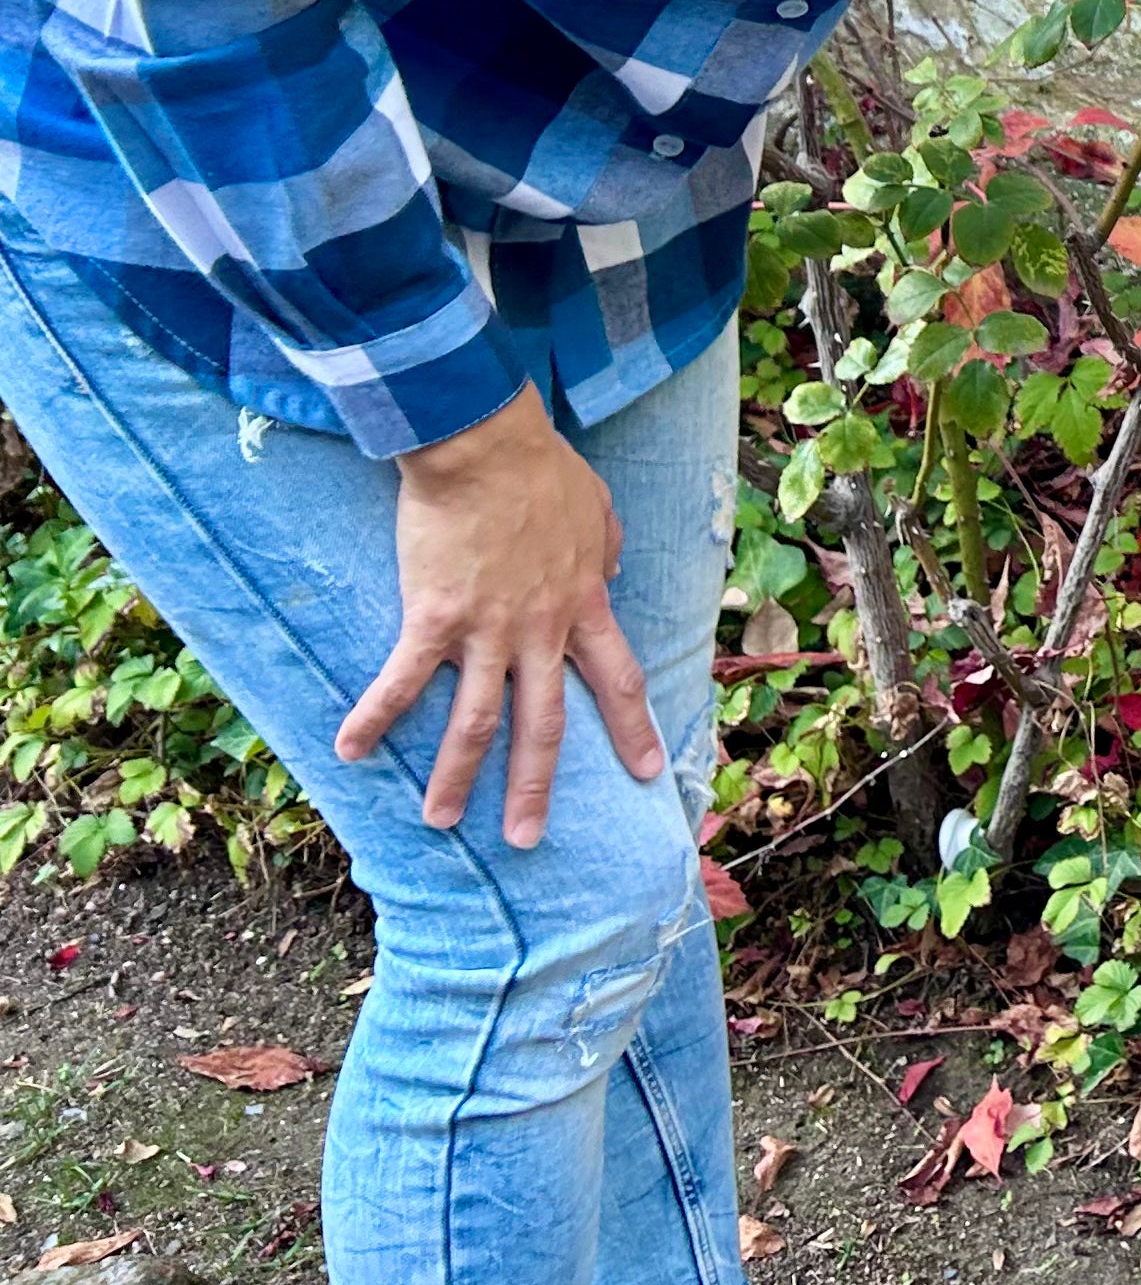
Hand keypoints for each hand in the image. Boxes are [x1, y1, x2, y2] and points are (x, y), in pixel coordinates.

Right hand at [335, 386, 666, 847]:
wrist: (486, 445)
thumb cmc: (540, 469)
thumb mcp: (599, 512)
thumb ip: (605, 552)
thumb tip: (609, 574)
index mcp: (583, 606)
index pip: (619, 680)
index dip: (633, 729)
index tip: (646, 773)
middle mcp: (541, 630)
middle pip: (546, 724)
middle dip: (535, 787)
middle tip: (525, 839)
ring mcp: (488, 629)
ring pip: (476, 721)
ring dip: (454, 776)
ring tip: (438, 821)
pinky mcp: (433, 618)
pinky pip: (402, 681)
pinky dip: (374, 718)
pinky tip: (349, 751)